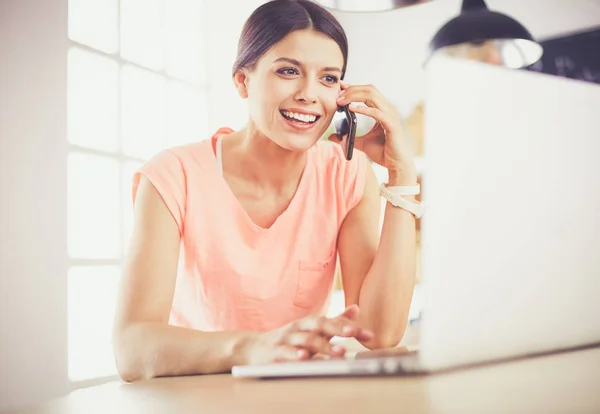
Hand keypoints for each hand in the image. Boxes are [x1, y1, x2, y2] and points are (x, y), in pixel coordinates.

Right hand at [241, 305, 373, 364]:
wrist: (252, 349)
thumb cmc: (288, 340)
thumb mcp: (311, 330)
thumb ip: (334, 322)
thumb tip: (356, 309)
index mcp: (309, 323)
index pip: (332, 322)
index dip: (350, 327)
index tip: (368, 334)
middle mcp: (298, 329)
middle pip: (319, 325)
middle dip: (337, 329)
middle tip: (353, 334)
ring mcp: (286, 340)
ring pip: (305, 340)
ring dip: (323, 346)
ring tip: (338, 352)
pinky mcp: (273, 353)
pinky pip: (285, 354)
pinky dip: (295, 355)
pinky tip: (305, 358)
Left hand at [332, 81, 416, 182]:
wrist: (396, 165)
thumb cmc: (383, 153)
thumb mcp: (361, 143)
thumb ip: (348, 137)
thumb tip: (332, 136)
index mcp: (382, 110)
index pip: (368, 91)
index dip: (354, 87)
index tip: (340, 86)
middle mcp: (388, 109)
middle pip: (370, 89)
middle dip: (352, 89)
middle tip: (338, 95)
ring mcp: (391, 115)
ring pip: (372, 96)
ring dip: (355, 96)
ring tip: (342, 101)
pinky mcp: (391, 124)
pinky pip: (376, 112)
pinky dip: (363, 109)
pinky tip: (352, 109)